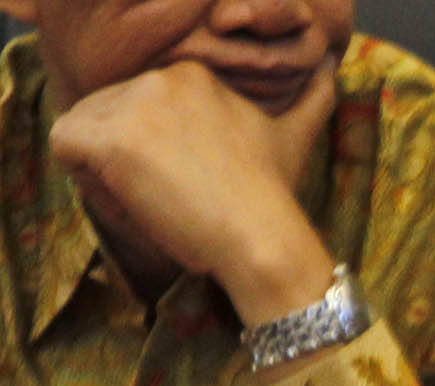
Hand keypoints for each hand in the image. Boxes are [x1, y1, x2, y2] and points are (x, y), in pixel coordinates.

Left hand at [49, 58, 337, 321]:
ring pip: (85, 130)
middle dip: (126, 158)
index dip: (154, 147)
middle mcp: (161, 77)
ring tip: (157, 202)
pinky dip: (90, 182)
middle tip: (172, 197)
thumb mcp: (295, 135)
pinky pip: (67, 150)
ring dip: (107, 171)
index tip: (188, 181)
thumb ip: (313, 98)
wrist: (264, 237)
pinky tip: (137, 203)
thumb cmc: (276, 198)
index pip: (140, 104)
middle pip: (108, 113)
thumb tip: (336, 68)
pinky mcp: (109, 139)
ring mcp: (132, 106)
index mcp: (195, 74)